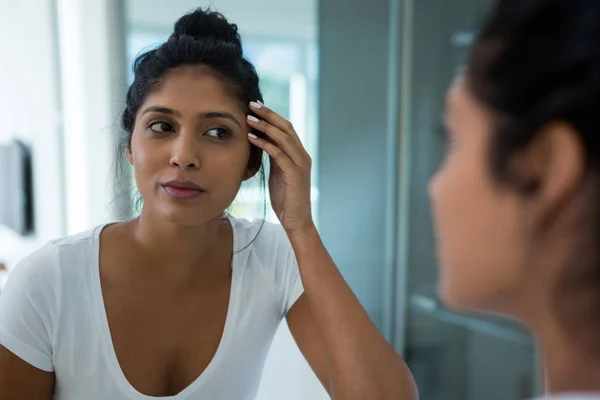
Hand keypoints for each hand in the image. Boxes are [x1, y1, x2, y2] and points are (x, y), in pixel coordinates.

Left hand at [247, 101, 313, 232]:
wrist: (296, 221)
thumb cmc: (285, 199)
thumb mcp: (278, 174)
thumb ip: (274, 158)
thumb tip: (261, 142)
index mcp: (299, 154)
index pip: (286, 128)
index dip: (271, 116)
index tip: (254, 107)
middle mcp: (302, 156)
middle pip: (286, 127)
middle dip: (268, 114)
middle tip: (251, 104)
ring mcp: (301, 164)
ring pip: (283, 137)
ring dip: (264, 126)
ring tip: (248, 118)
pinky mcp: (295, 174)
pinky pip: (279, 154)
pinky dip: (265, 144)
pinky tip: (251, 138)